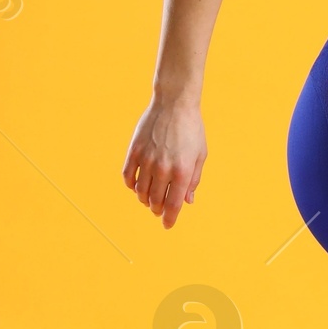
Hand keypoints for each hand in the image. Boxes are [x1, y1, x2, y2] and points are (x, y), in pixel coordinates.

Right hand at [122, 96, 206, 228]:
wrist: (174, 103)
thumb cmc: (191, 129)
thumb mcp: (200, 155)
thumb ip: (194, 180)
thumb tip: (187, 201)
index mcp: (182, 171)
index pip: (173, 205)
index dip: (169, 219)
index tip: (167, 225)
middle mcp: (163, 168)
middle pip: (156, 201)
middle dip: (157, 210)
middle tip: (159, 210)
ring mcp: (146, 160)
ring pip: (140, 192)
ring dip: (145, 200)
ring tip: (149, 199)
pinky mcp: (134, 151)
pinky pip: (128, 177)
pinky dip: (131, 186)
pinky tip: (136, 187)